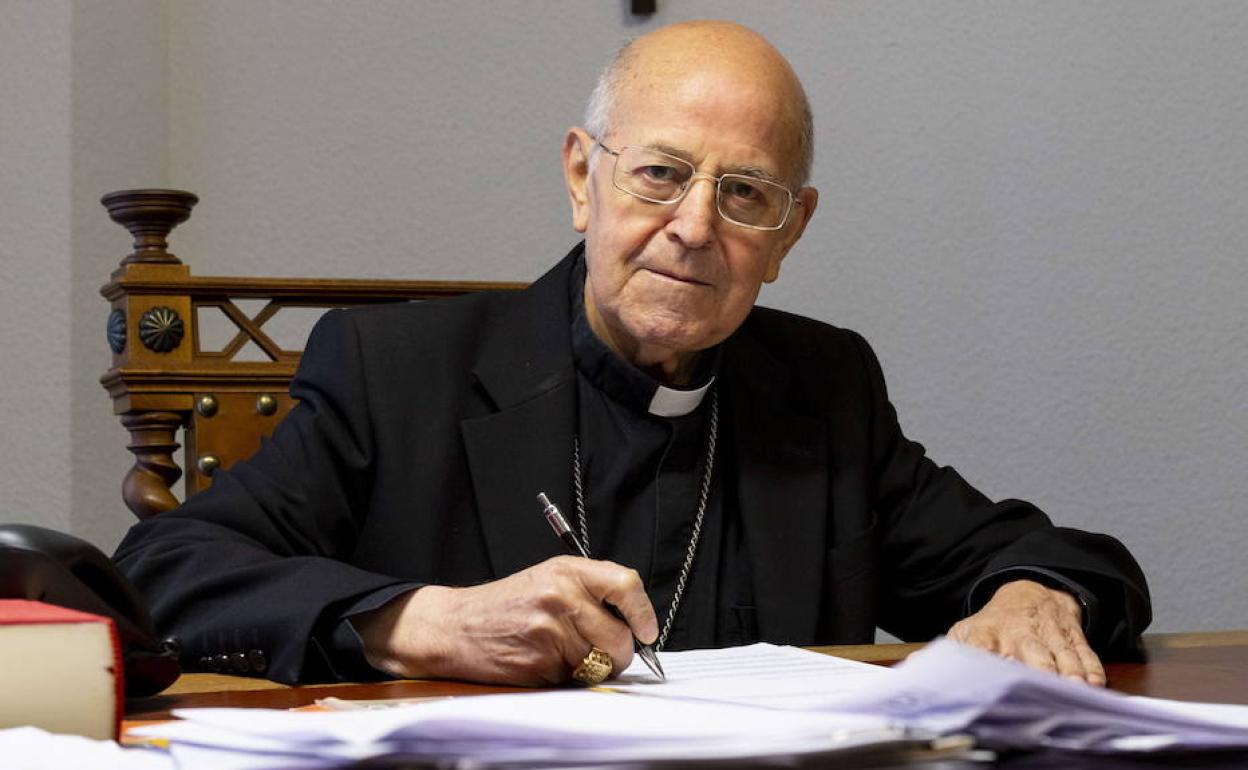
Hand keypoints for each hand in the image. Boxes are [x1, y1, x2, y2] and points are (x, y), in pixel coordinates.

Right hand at [353, 556, 658, 685]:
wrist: (455, 626)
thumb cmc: (506, 603)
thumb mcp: (548, 578)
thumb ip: (591, 590)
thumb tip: (635, 621)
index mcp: (568, 571)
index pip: (626, 584)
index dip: (643, 612)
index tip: (646, 630)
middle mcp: (562, 597)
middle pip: (619, 638)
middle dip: (617, 654)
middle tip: (601, 652)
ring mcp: (550, 631)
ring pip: (599, 664)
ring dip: (591, 669)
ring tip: (563, 654)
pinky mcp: (540, 662)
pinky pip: (574, 680)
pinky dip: (567, 680)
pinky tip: (546, 663)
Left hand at [947, 579, 1104, 685]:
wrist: (1031, 593)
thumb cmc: (995, 624)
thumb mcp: (967, 631)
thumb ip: (948, 651)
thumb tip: (916, 668)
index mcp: (988, 634)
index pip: (983, 645)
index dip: (987, 659)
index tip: (992, 674)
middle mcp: (1019, 634)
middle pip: (1030, 653)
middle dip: (1037, 670)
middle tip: (1040, 690)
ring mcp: (1049, 635)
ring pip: (1061, 655)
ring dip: (1069, 673)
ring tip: (1075, 689)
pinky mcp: (1073, 637)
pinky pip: (1085, 653)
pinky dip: (1090, 668)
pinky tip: (1094, 683)